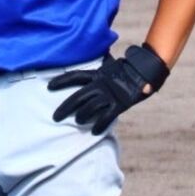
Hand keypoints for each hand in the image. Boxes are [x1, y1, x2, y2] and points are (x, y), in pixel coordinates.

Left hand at [48, 44, 169, 134]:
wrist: (145, 72)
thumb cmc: (125, 70)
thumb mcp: (109, 67)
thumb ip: (99, 70)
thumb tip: (90, 64)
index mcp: (97, 74)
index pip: (75, 76)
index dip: (62, 80)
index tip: (49, 86)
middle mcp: (101, 85)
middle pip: (79, 96)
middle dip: (66, 107)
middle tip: (55, 117)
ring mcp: (110, 95)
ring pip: (91, 107)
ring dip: (83, 116)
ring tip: (78, 121)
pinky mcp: (120, 104)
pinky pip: (107, 117)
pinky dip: (100, 125)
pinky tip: (94, 132)